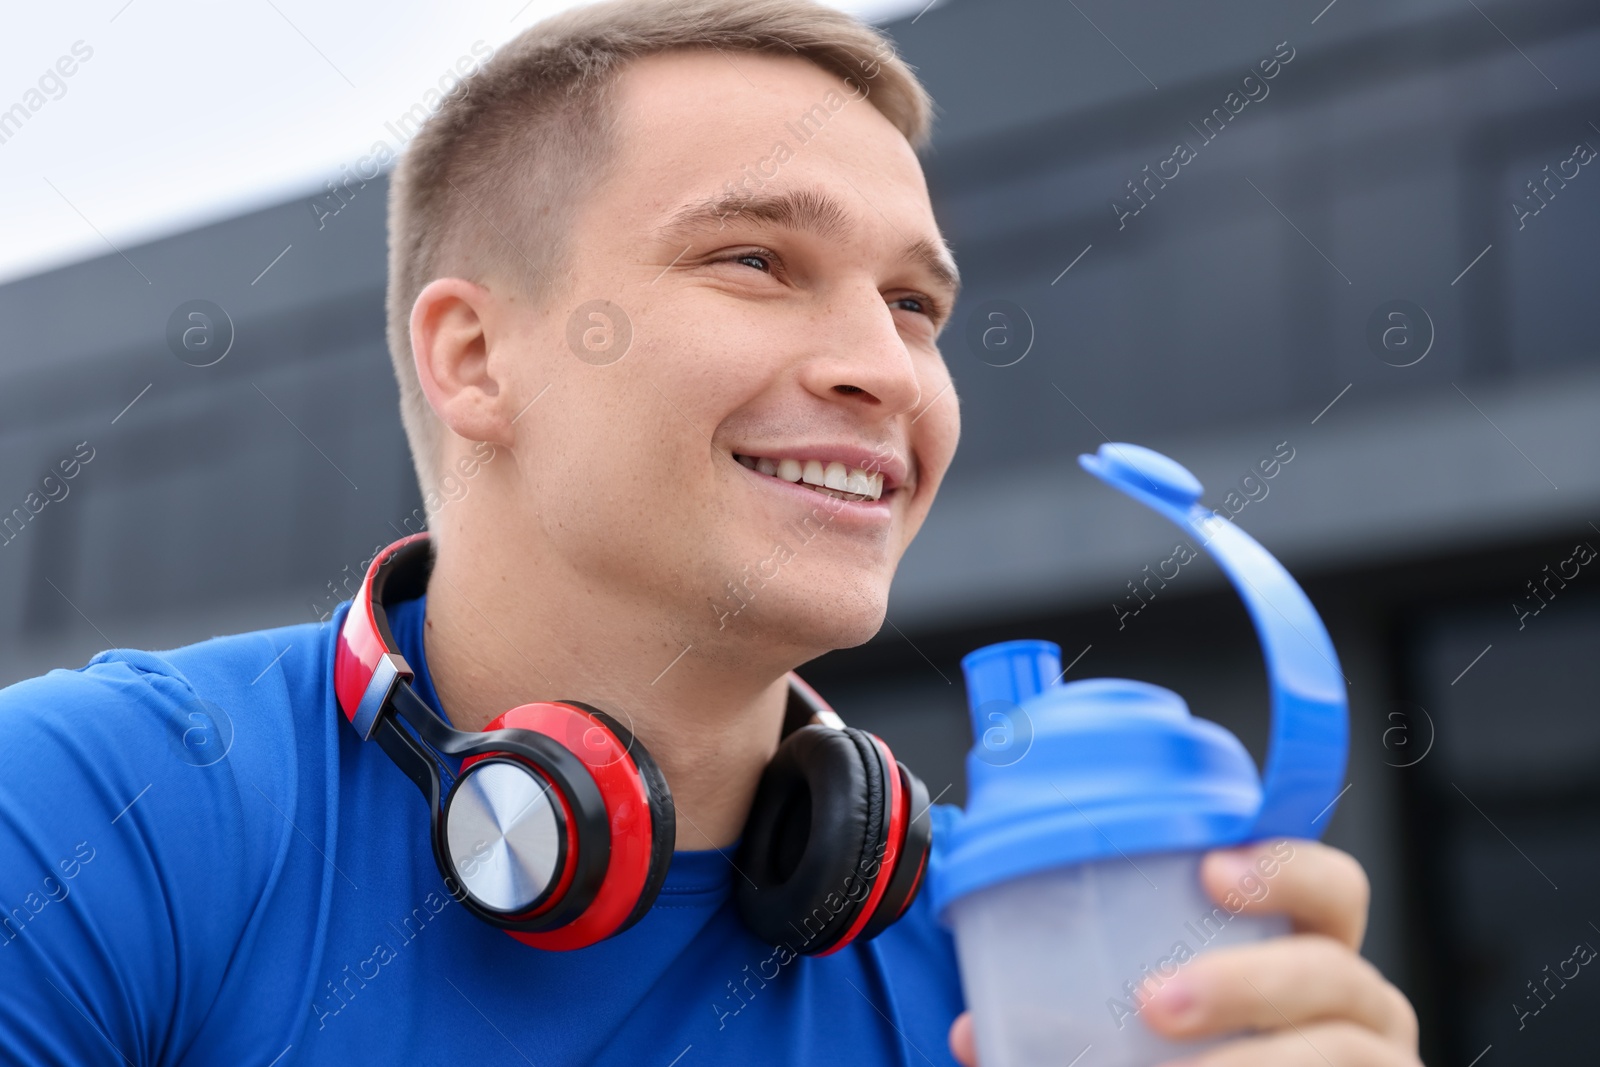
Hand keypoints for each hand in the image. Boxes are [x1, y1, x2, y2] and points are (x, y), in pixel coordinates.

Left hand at [947, 840, 1419, 1066]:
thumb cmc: (1200, 1048)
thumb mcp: (1147, 1026)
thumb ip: (1074, 1018)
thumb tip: (972, 1033)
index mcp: (1308, 951)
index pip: (1328, 888)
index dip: (1283, 865)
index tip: (1209, 867)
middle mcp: (1358, 1006)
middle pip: (1333, 969)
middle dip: (1248, 981)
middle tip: (1157, 1003)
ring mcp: (1376, 1063)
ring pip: (1338, 1050)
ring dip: (1252, 1059)